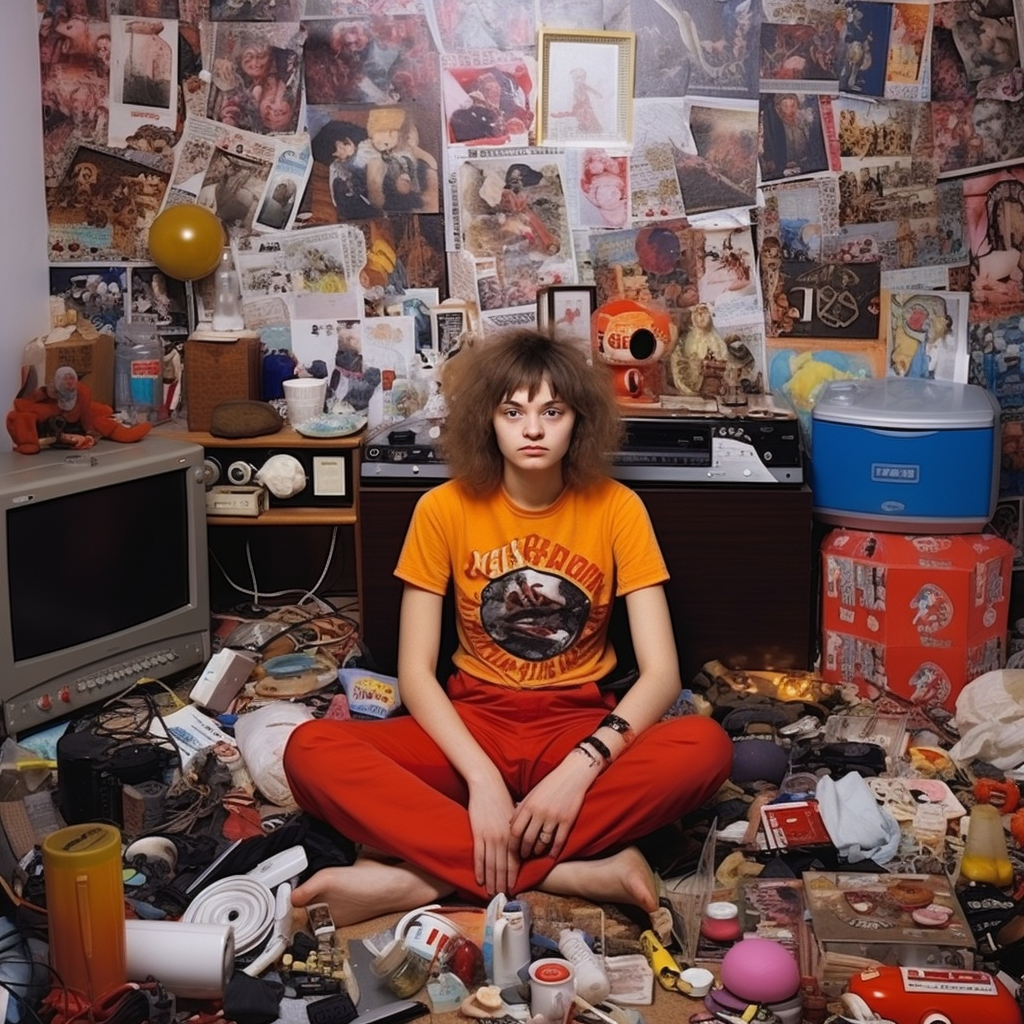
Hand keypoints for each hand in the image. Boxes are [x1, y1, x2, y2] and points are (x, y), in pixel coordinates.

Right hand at [468, 777, 518, 896]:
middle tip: (503, 897)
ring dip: (492, 881)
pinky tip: (480, 881)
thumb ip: (517, 831)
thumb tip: (522, 845)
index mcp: (514, 834)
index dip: (513, 876)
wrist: (487, 785)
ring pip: (492, 865)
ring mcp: (490, 837)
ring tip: (492, 893)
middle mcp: (504, 838)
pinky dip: (480, 870)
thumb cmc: (502, 798)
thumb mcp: (514, 815)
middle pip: (503, 867)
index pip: (515, 861)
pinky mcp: (478, 834)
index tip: (513, 888)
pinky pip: (479, 856)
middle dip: (503, 883)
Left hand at [509, 754, 594, 860]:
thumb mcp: (532, 793)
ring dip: (538, 851)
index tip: (511, 851)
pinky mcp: (567, 820)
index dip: (512, 844)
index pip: (515, 830)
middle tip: (522, 857)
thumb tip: (510, 825)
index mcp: (529, 805)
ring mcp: (554, 817)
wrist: (572, 775)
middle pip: (527, 839)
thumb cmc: (550, 784)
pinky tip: (551, 856)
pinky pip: (559, 840)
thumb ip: (520, 808)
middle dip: (523, 851)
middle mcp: (540, 812)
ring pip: (542, 842)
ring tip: (535, 853)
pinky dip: (554, 851)